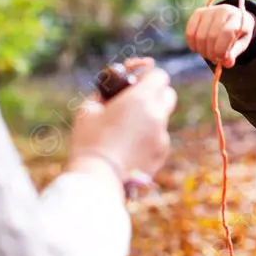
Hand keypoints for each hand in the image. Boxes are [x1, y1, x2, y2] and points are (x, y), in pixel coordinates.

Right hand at [66, 59, 176, 180]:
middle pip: (168, 94)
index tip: (133, 81)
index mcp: (141, 100)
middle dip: (154, 93)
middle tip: (134, 101)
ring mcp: (162, 137)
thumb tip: (113, 89)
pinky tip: (128, 147)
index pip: (159, 76)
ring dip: (149, 117)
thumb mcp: (88, 109)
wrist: (98, 179)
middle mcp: (157, 116)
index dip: (146, 75)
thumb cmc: (89, 142)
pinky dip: (148, 137)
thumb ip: (105, 93)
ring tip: (125, 129)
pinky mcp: (161, 155)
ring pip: (162, 118)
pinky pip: (159, 138)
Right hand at [185, 4, 255, 67]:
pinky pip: (190, 33)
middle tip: (215, 59)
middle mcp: (223, 11)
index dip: (221, 49)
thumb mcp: (242, 43)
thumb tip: (227, 62)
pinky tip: (199, 48)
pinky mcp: (198, 13)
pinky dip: (193, 45)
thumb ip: (235, 53)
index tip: (221, 59)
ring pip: (199, 36)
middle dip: (211, 53)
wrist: (232, 18)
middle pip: (211, 36)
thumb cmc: (238, 33)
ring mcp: (209, 11)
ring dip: (202, 51)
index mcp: (238, 18)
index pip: (226, 33)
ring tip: (209, 54)